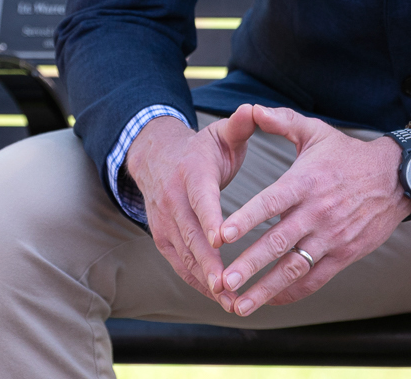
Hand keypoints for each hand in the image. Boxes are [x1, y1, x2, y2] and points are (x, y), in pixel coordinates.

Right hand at [124, 109, 257, 300]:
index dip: (210, 218)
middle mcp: (174, 201)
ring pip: (186, 256)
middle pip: (191, 235)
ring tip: (232, 302)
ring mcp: (166, 223)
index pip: (201, 198)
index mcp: (192, 174)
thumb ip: (239, 125)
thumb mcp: (220, 134)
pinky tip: (221, 300)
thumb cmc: (201, 150)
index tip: (222, 238)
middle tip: (230, 286)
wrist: (157, 159)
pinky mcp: (164, 240)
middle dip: (210, 263)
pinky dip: (200, 283)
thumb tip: (253, 109)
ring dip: (207, 280)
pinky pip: (181, 265)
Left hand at [210, 105, 409, 316]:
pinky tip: (269, 301)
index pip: (271, 202)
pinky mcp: (344, 254)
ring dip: (265, 288)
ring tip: (239, 304)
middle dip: (249, 264)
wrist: (396, 178)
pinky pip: (314, 279)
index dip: (246, 219)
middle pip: (279, 242)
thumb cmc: (347, 154)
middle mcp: (317, 212)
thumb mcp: (316, 132)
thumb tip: (252, 109)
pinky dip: (291, 293)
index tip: (221, 235)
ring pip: (294, 267)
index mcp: (305, 182)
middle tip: (223, 280)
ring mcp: (331, 236)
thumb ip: (281, 121)